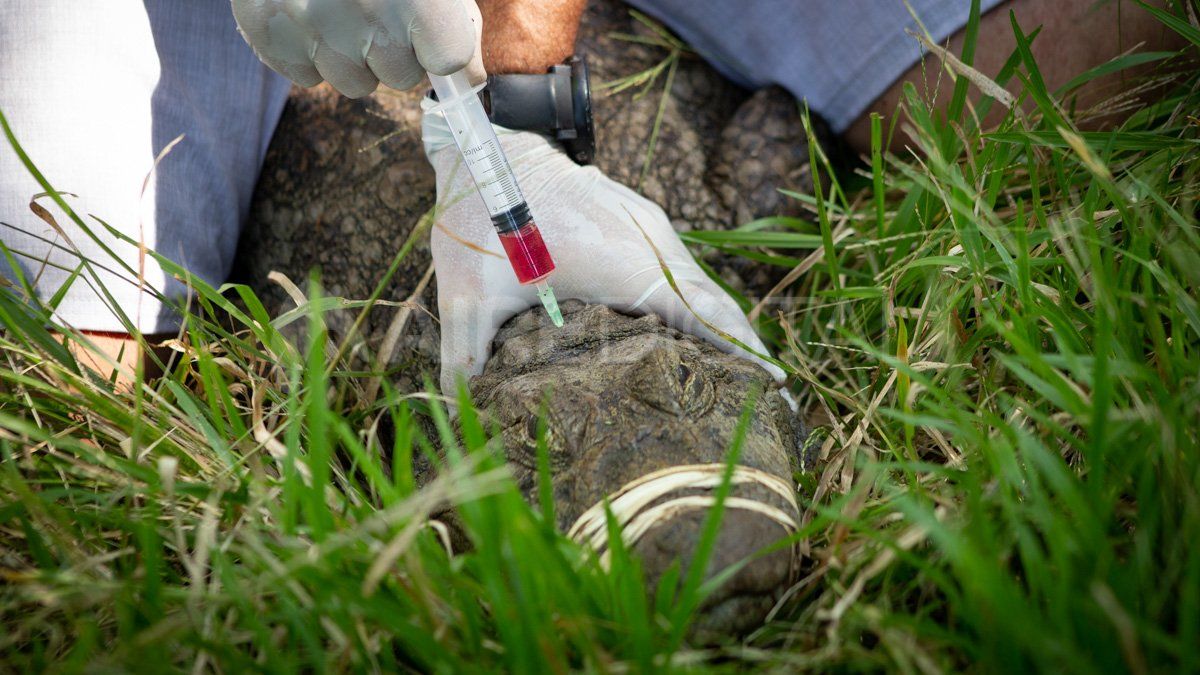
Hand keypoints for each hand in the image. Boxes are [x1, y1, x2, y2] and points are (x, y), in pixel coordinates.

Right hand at [231, 0, 484, 97]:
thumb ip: (455, 15)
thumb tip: (469, 77)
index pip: (450, 60)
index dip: (442, 44)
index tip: (433, 29)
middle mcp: (366, 13)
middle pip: (400, 76)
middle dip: (397, 48)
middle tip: (380, 2)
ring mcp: (311, 24)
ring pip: (352, 82)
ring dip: (353, 54)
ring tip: (341, 3)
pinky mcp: (265, 27)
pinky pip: (304, 75)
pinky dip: (308, 52)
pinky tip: (308, 9)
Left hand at [422, 103, 785, 395]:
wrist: (487, 140)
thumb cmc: (480, 213)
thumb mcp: (467, 292)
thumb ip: (467, 358)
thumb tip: (464, 418)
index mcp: (625, 262)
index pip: (702, 317)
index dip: (739, 353)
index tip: (773, 388)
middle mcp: (652, 241)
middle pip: (714, 304)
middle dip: (742, 350)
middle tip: (765, 402)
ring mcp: (650, 226)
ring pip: (701, 286)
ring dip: (722, 328)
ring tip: (741, 379)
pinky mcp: (639, 222)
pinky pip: (683, 270)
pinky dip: (699, 306)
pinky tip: (696, 338)